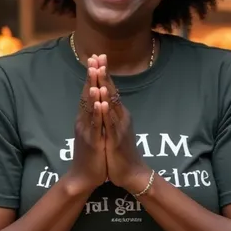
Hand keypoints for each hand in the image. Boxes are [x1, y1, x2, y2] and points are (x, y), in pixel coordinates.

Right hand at [67, 60, 106, 193]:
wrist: (83, 177)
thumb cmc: (90, 155)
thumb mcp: (93, 132)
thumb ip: (93, 118)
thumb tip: (97, 103)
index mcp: (85, 118)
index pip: (89, 92)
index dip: (93, 75)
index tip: (96, 58)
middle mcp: (83, 121)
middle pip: (87, 94)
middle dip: (92, 76)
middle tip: (94, 58)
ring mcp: (86, 131)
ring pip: (89, 107)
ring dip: (93, 89)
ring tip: (95, 73)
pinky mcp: (92, 142)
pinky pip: (95, 125)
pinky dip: (97, 112)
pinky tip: (99, 102)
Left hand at [96, 55, 150, 194]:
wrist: (133, 174)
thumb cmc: (122, 153)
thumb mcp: (115, 130)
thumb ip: (111, 116)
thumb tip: (106, 102)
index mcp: (119, 115)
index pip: (110, 89)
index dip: (103, 73)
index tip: (97, 57)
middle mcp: (121, 117)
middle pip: (111, 91)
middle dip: (103, 73)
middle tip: (98, 56)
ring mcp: (119, 127)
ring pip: (111, 104)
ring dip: (104, 87)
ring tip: (98, 72)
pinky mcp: (116, 140)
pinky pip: (110, 124)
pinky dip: (106, 112)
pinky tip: (101, 102)